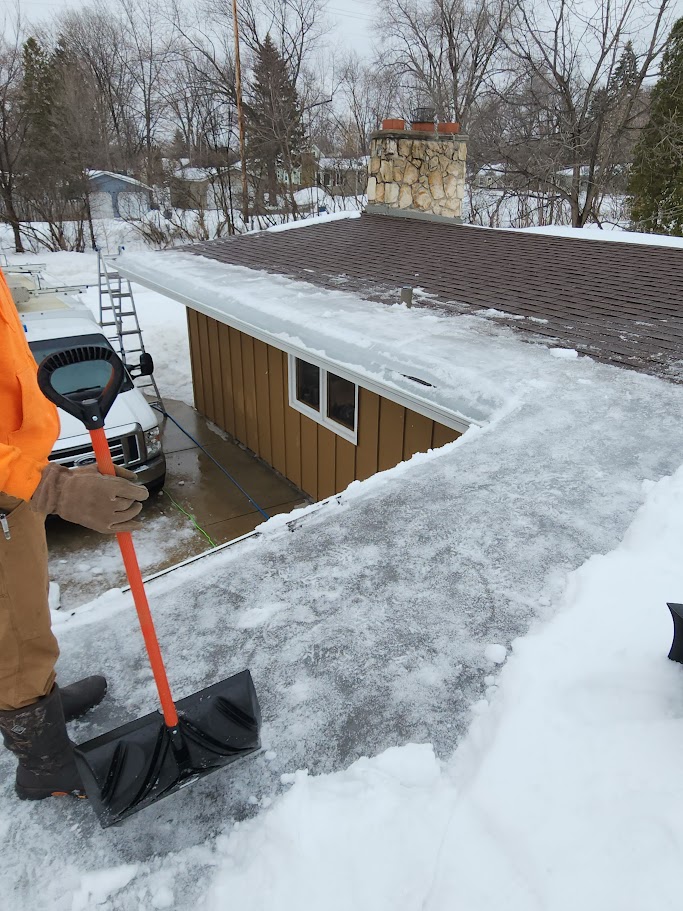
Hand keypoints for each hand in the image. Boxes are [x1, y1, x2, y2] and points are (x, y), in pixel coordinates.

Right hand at [31, 462, 148, 533]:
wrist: (59, 494)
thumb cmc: (79, 478)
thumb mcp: (99, 468)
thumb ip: (120, 472)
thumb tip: (135, 478)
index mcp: (111, 487)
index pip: (137, 493)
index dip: (142, 492)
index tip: (142, 491)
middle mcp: (110, 504)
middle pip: (132, 503)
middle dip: (134, 499)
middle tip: (131, 496)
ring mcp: (106, 517)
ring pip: (129, 514)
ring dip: (134, 510)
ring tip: (133, 506)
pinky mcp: (102, 527)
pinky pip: (122, 528)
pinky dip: (132, 526)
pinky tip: (138, 525)